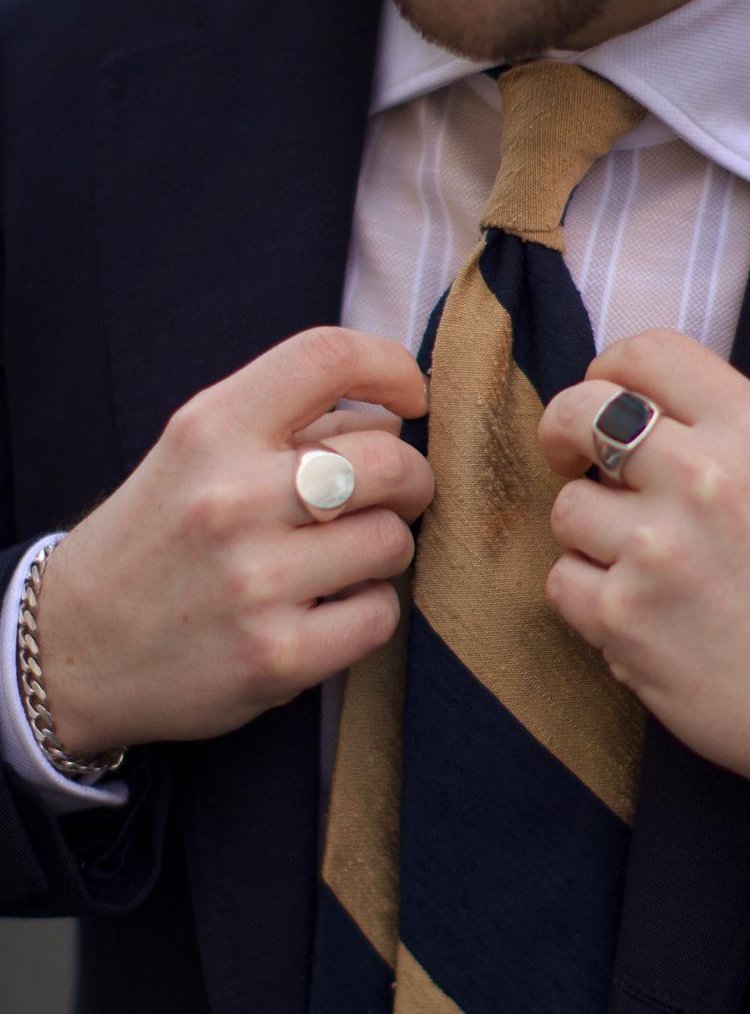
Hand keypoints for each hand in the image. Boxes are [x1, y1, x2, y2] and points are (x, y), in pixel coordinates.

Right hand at [36, 328, 431, 756]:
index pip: (325, 357)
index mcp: (210, 430)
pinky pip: (381, 614)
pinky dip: (370, 611)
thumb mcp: (193, 457)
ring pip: (394, 541)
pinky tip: (331, 610)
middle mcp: (233, 499)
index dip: (392, 367)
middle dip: (413, 479)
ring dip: (386, 550)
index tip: (412, 398)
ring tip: (346, 560)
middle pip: (390, 460)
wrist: (72, 649)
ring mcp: (257, 582)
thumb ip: (287, 427)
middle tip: (397, 497)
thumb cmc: (153, 543)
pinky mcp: (281, 656)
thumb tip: (394, 421)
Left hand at [538, 329, 749, 806]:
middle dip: (563, 434)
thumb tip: (614, 411)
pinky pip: (561, 581)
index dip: (606, 374)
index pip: (644, 352)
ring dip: (588, 537)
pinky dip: (588, 599)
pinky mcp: (622, 615)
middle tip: (572, 461)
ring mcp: (657, 547)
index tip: (604, 407)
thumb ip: (709, 434)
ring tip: (643, 569)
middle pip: (578, 411)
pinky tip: (639, 615)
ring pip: (565, 508)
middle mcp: (703, 475)